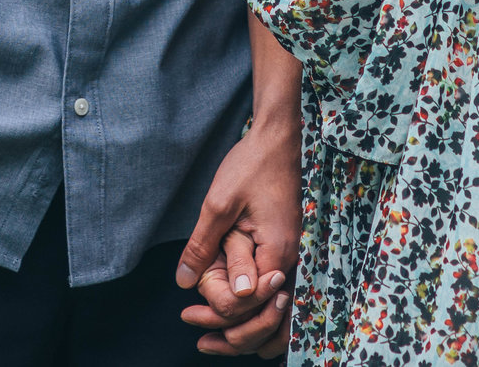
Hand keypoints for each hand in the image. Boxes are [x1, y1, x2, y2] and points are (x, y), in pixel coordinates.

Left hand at [177, 121, 301, 354]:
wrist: (279, 139)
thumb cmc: (252, 165)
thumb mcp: (218, 204)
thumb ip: (202, 246)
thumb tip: (184, 283)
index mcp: (277, 253)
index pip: (248, 304)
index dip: (218, 314)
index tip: (189, 313)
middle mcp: (292, 262)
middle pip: (269, 320)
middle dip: (233, 335)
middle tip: (199, 340)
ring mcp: (294, 258)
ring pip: (278, 315)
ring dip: (248, 331)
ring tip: (214, 340)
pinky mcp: (289, 252)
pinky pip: (279, 297)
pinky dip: (260, 314)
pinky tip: (237, 318)